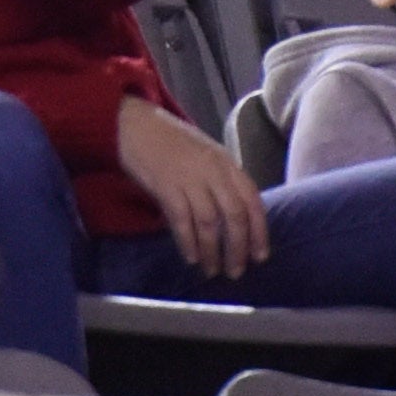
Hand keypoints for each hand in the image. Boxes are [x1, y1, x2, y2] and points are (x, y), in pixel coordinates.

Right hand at [108, 95, 269, 279]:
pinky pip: (181, 220)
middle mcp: (212, 170)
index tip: (260, 256)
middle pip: (234, 215)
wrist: (135, 124)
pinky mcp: (165, 186)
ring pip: (209, 222)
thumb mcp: (206, 155)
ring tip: (212, 270)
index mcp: (226, 162)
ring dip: (212, 251)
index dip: (259, 231)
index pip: (252, 200)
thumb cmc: (171, 142)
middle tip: (236, 271)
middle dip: (237, 248)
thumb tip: (237, 218)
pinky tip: (191, 258)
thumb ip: (222, 180)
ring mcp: (189, 177)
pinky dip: (188, 242)